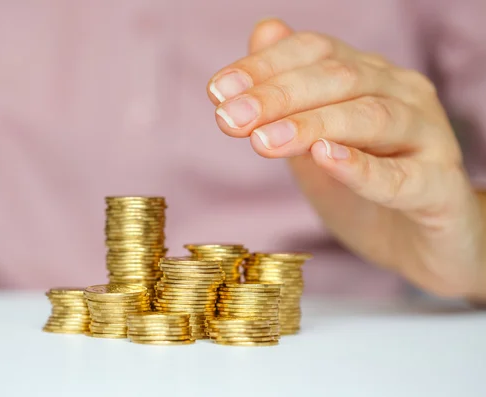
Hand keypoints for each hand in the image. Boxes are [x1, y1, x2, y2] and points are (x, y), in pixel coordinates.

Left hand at [207, 19, 485, 299]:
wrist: (418, 244)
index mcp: (370, 77)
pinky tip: (325, 158)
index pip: (316, 52)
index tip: (217, 91)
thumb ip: (290, 95)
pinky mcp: (440, 189)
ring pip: (370, 117)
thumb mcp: (315, 142)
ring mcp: (428, 138)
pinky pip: (403, 176)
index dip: (264, 66)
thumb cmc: (363, 190)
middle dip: (277, 96)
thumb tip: (262, 30)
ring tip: (262, 142)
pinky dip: (361, 167)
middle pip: (339, 78)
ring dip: (310, 126)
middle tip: (229, 119)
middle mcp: (402, 95)